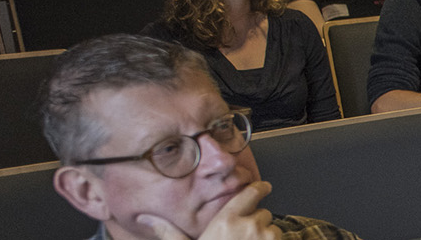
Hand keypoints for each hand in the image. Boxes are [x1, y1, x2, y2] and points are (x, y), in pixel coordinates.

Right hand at [138, 181, 279, 239]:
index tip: (264, 187)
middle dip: (256, 223)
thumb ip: (170, 233)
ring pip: (274, 230)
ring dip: (266, 238)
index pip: (251, 193)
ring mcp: (268, 239)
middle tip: (242, 239)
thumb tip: (146, 218)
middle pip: (263, 213)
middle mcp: (250, 226)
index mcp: (226, 221)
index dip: (259, 188)